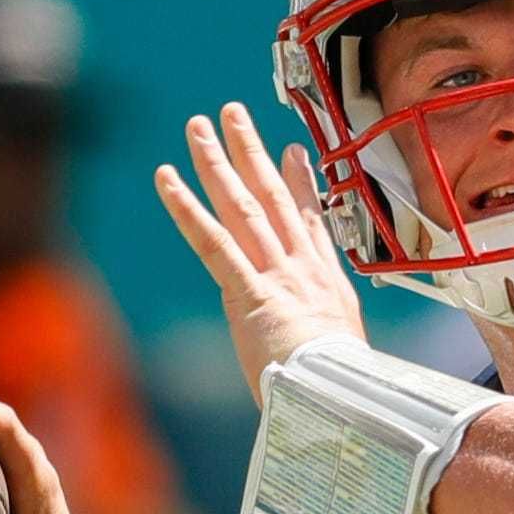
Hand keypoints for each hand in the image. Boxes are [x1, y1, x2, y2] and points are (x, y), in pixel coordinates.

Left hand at [156, 102, 366, 403]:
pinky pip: (213, 241)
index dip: (300, 183)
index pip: (309, 223)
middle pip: (272, 198)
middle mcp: (302, 270)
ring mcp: (276, 276)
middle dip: (251, 152)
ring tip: (198, 128)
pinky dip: (187, 208)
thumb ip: (333, 344)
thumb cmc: (343, 392)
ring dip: (217, 163)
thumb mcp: (347, 360)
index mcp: (328, 286)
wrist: (340, 399)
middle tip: (233, 115)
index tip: (293, 151)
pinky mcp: (249, 292)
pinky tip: (167, 179)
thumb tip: (333, 358)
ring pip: (242, 207)